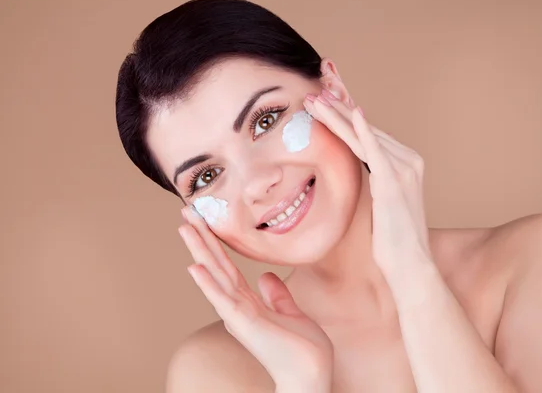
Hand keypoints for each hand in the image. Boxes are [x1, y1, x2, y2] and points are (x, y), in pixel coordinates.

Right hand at [179, 207, 332, 390]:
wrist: (311, 375)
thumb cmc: (302, 349)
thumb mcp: (292, 313)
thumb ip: (277, 295)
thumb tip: (265, 275)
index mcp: (248, 303)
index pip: (227, 267)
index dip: (215, 243)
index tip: (204, 221)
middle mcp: (238, 306)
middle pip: (217, 265)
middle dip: (202, 238)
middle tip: (186, 211)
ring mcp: (239, 315)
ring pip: (215, 276)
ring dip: (199, 251)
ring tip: (184, 227)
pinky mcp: (245, 324)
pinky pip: (223, 299)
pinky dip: (207, 284)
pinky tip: (193, 267)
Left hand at [304, 90, 431, 282]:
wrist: (409, 266)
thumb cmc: (392, 241)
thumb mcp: (382, 204)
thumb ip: (374, 183)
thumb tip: (357, 176)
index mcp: (405, 164)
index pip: (369, 134)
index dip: (345, 116)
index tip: (325, 101)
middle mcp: (408, 161)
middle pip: (365, 128)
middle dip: (338, 108)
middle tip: (315, 90)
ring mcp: (404, 169)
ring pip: (363, 135)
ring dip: (337, 114)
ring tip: (314, 99)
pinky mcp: (394, 181)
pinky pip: (374, 150)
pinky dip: (361, 130)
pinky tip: (350, 111)